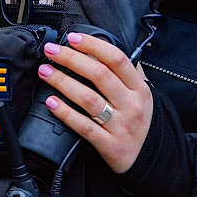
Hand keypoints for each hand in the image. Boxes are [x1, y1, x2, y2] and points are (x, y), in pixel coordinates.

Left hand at [37, 32, 152, 173]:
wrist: (151, 159)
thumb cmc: (139, 119)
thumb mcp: (141, 92)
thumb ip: (125, 70)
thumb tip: (100, 45)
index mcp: (139, 87)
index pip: (116, 59)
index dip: (92, 45)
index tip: (72, 38)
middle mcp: (131, 104)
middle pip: (99, 75)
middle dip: (71, 59)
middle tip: (51, 51)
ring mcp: (121, 126)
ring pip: (88, 99)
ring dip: (63, 82)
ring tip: (45, 71)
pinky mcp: (110, 146)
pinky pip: (84, 127)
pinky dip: (66, 113)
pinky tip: (51, 102)